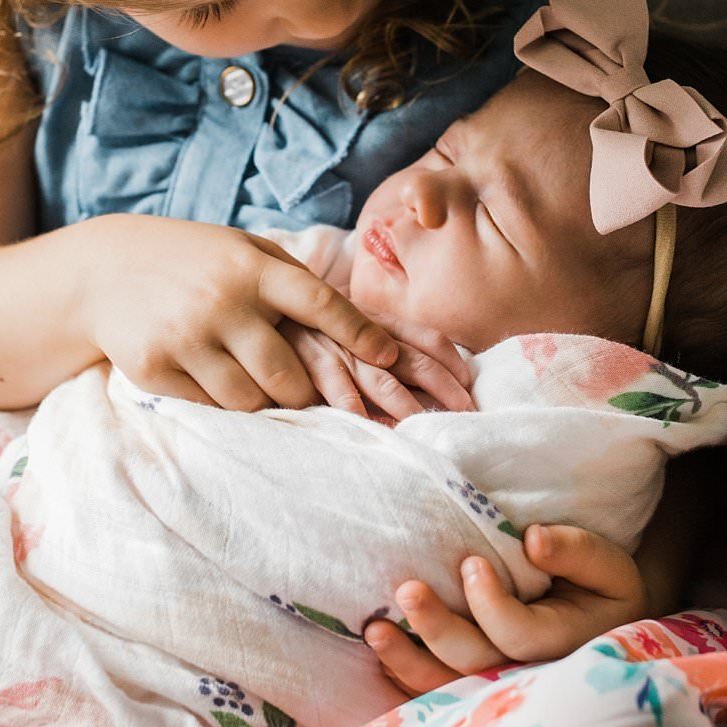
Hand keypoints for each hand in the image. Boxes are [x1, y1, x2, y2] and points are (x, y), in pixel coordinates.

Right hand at [85, 217, 398, 410]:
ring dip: (263, 404)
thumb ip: (291, 279)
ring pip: (249, 401)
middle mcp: (221, 302)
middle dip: (305, 395)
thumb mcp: (241, 250)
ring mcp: (185, 337)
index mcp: (251, 267)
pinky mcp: (154, 368)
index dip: (360, 334)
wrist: (103, 270)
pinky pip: (208, 408)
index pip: (320, 303)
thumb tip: (355, 323)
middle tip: (308, 397)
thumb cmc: (192, 261)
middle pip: (287, 375)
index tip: (389, 357)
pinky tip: (216, 384)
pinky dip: (222, 405)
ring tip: (259, 389)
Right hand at [277, 318, 475, 421]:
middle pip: (413, 360)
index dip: (451, 361)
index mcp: (378, 320)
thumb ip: (380, 336)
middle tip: (465, 412)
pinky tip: (366, 425)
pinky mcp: (308, 363)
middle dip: (442, 387)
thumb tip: (422, 365)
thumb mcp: (348, 319)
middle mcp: (363, 333)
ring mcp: (338, 349)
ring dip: (405, 404)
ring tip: (425, 426)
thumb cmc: (309, 318)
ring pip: (380, 380)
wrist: (257, 300)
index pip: (425, 337)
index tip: (470, 383)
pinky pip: (333, 388)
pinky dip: (351, 407)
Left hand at [364, 524, 646, 693]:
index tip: (471, 563)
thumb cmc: (599, 588)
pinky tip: (378, 652)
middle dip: (437, 629)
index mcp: (565, 644)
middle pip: (476, 662)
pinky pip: (433, 693)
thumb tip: (532, 540)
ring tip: (374, 630)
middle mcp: (528, 675)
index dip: (491, 604)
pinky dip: (402, 677)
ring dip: (406, 661)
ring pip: (447, 686)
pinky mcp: (472, 690)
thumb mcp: (608, 565)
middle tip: (407, 590)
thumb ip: (577, 550)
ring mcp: (497, 688)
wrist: (598, 624)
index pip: (521, 634)